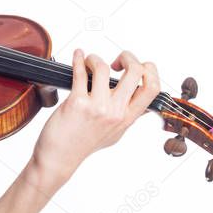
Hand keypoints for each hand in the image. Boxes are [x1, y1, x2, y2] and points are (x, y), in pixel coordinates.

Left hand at [31, 48, 160, 183]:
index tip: (137, 67)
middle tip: (116, 60)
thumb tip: (143, 105)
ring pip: (104, 67)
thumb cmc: (83, 144)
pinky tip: (78, 55)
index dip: (150, 70)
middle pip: (135, 72)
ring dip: (96, 58)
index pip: (153, 88)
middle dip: (127, 56)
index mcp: (127, 118)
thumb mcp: (115, 133)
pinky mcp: (76, 103)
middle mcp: (115, 112)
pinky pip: (80, 73)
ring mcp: (96, 107)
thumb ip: (128, 117)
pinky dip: (79, 59)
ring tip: (90, 62)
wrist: (59, 157)